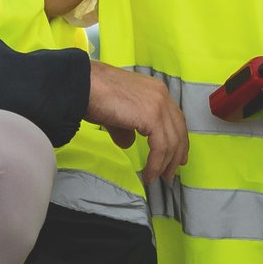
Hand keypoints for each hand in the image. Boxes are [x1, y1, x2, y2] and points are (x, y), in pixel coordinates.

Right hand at [85, 61, 188, 182]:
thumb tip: (128, 143)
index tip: (178, 157)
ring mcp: (159, 104)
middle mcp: (162, 95)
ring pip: (171, 142)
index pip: (175, 119)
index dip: (179, 140)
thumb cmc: (93, 94)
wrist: (83, 85)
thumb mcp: (116, 113)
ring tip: (156, 178)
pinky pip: (160, 147)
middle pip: (179, 130)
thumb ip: (126, 128)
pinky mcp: (152, 117)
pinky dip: (156, 164)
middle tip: (170, 172)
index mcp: (155, 90)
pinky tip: (148, 174)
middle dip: (176, 155)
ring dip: (165, 164)